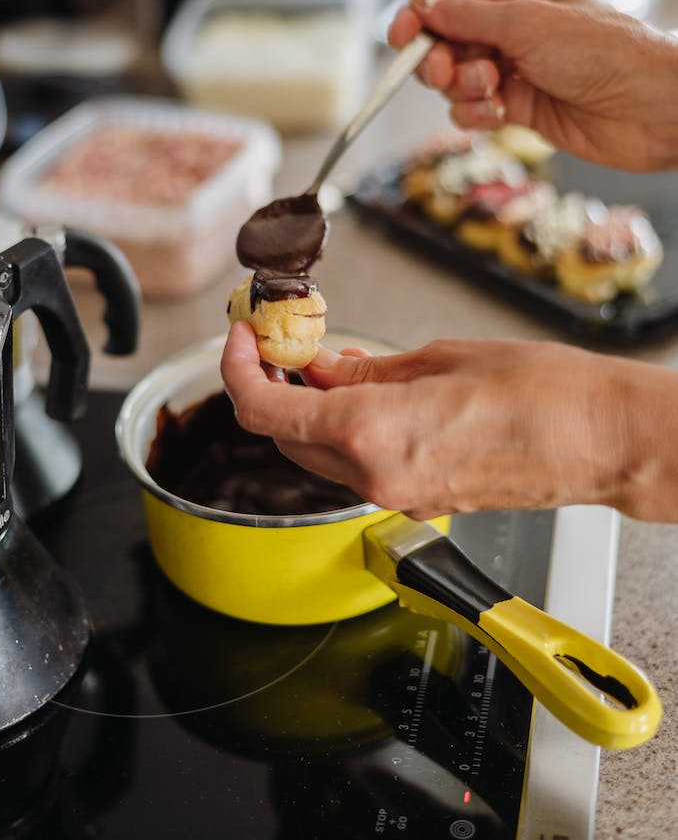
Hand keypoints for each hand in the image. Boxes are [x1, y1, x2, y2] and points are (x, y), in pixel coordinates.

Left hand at [222, 321, 677, 521]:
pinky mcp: (418, 501)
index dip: (236, 371)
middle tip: (279, 343)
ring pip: (317, 457)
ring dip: (305, 412)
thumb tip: (322, 365)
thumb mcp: (439, 357)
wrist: (603, 440)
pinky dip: (342, 432)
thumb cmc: (544, 393)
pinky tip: (361, 393)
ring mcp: (396, 496)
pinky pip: (357, 467)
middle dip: (270, 388)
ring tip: (322, 361)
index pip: (264, 413)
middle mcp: (375, 476)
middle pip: (284, 438)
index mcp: (371, 431)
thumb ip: (366, 368)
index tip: (241, 338)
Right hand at [388, 0, 677, 172]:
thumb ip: (464, 14)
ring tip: (492, 90)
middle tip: (448, 71)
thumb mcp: (525, 22)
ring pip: (456, 80)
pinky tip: (499, 112)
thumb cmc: (604, 52)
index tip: (401, 38)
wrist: (647, 108)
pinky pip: (473, 110)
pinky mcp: (519, 107)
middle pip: (447, 43)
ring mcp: (517, 69)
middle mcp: (517, 27)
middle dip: (442, 60)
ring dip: (463, 89)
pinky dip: (475, 114)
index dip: (421, 20)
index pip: (452, 0)